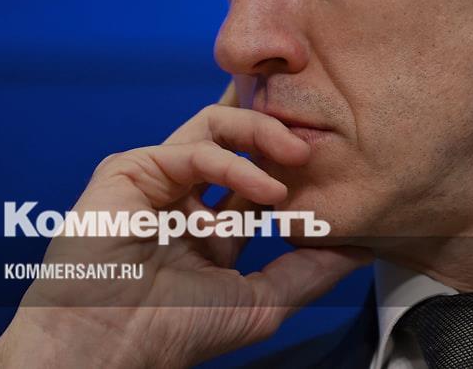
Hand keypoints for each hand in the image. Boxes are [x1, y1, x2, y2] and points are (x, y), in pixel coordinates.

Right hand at [0, 88, 371, 368]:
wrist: (109, 345)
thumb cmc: (173, 333)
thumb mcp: (260, 303)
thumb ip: (308, 271)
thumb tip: (364, 247)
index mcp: (208, 229)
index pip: (258, 178)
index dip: (294, 168)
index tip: (337, 167)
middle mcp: (183, 198)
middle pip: (236, 140)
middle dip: (279, 133)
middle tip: (317, 142)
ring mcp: (155, 180)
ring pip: (215, 126)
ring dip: (262, 133)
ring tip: (298, 155)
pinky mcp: (131, 169)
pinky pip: (192, 148)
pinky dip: (235, 163)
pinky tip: (266, 190)